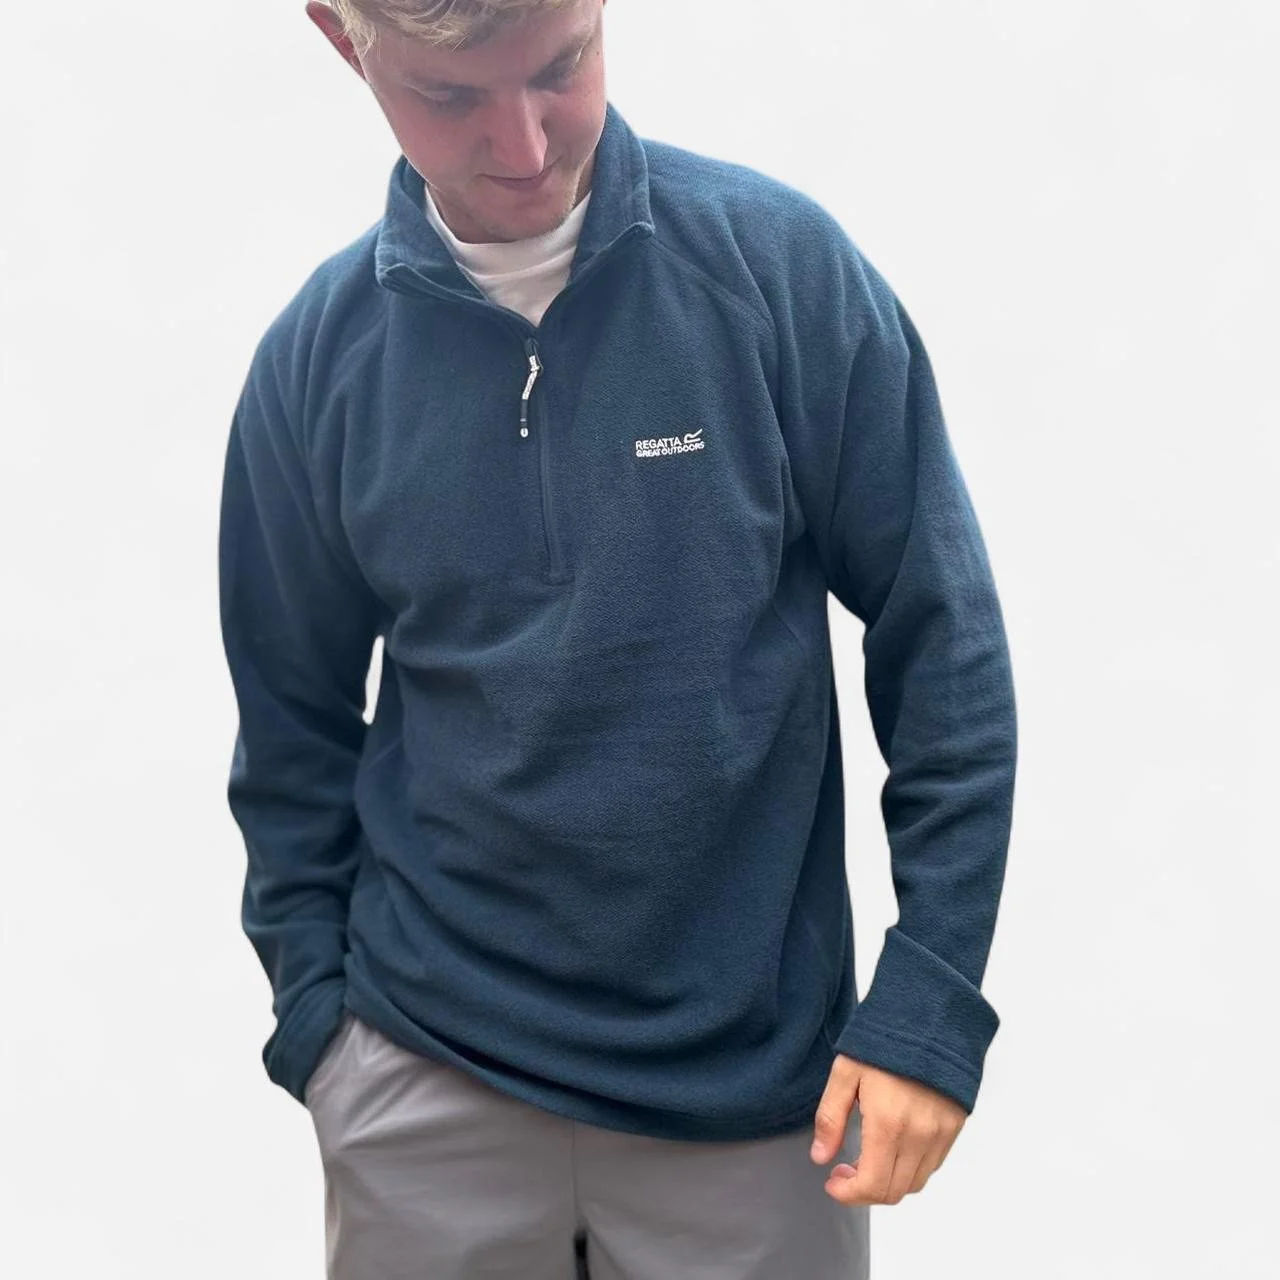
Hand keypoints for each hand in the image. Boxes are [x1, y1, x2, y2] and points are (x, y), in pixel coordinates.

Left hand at [810, 1053, 966, 1204]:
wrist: (929, 1017)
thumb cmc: (884, 1041)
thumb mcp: (846, 1072)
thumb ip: (831, 1118)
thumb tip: (820, 1157)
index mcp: (889, 1124)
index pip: (872, 1185)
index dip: (849, 1194)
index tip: (832, 1182)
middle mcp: (919, 1136)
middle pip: (893, 1191)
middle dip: (864, 1191)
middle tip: (844, 1171)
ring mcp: (940, 1134)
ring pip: (914, 1183)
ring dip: (888, 1182)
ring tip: (866, 1160)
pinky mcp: (953, 1127)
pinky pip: (931, 1165)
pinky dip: (909, 1169)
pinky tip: (891, 1149)